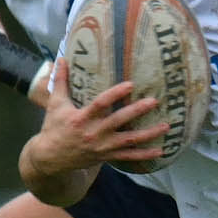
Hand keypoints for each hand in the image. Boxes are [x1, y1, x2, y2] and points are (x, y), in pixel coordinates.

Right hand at [25, 58, 170, 176]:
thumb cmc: (54, 128)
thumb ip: (60, 81)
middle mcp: (94, 133)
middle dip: (138, 111)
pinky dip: (145, 155)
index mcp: (82, 118)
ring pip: (130, 140)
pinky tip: (161, 151)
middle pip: (119, 121)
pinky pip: (129, 157)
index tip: (130, 84)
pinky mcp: (107, 156)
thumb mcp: (55, 104)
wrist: (51, 158)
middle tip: (154, 101)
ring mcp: (103, 146)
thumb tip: (62, 58)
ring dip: (149, 134)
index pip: (100, 104)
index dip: (115, 94)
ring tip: (167, 125)